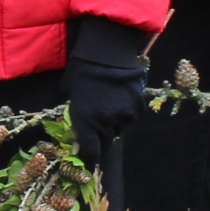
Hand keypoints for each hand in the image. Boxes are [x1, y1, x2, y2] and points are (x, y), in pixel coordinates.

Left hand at [63, 18, 148, 164]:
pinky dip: (125, 112)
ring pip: (119, 129)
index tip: (88, 160)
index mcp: (87, 121)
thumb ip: (75, 114)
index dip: (89, 158)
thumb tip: (77, 128)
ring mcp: (126, 114)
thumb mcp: (69, 94)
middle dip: (100, 140)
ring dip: (113, 123)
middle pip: (106, 143)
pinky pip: (131, 116)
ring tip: (107, 104)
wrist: (107, 50)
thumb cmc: (81, 70)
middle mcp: (108, 122)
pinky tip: (118, 96)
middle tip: (95, 130)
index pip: (91, 152)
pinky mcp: (139, 105)